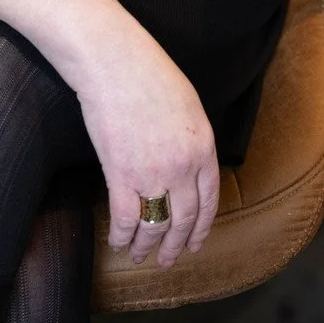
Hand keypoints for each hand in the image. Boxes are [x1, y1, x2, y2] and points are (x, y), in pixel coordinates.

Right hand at [75, 30, 219, 268]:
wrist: (115, 62)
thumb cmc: (148, 73)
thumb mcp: (187, 104)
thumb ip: (191, 139)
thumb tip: (186, 164)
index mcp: (203, 147)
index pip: (209, 200)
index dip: (201, 228)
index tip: (195, 243)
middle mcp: (183, 167)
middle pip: (184, 219)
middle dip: (176, 245)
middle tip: (168, 260)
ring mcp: (153, 173)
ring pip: (156, 225)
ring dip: (148, 247)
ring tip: (140, 257)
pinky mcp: (121, 175)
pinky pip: (126, 218)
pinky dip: (122, 236)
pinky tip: (118, 242)